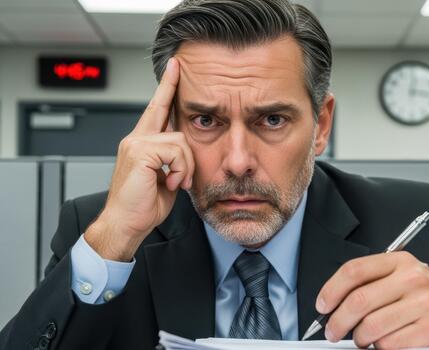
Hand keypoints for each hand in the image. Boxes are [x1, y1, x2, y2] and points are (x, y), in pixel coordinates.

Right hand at [85, 57, 194, 261]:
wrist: (125, 224)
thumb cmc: (142, 206)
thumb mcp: (166, 178)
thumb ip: (173, 161)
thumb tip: (186, 153)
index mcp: (142, 144)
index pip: (155, 110)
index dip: (165, 89)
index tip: (174, 69)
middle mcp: (136, 139)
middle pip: (161, 107)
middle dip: (171, 85)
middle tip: (178, 65)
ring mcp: (136, 143)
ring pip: (180, 139)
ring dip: (186, 165)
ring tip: (177, 182)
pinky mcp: (140, 152)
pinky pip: (176, 152)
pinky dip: (180, 170)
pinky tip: (170, 183)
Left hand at [316, 252, 428, 348]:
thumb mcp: (408, 279)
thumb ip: (376, 284)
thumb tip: (336, 303)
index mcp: (401, 262)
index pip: (355, 270)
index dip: (331, 289)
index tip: (322, 305)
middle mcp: (412, 278)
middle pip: (358, 301)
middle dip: (338, 321)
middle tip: (333, 331)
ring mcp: (423, 303)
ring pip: (371, 326)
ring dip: (360, 339)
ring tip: (362, 339)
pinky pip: (390, 344)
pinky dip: (381, 348)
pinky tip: (384, 344)